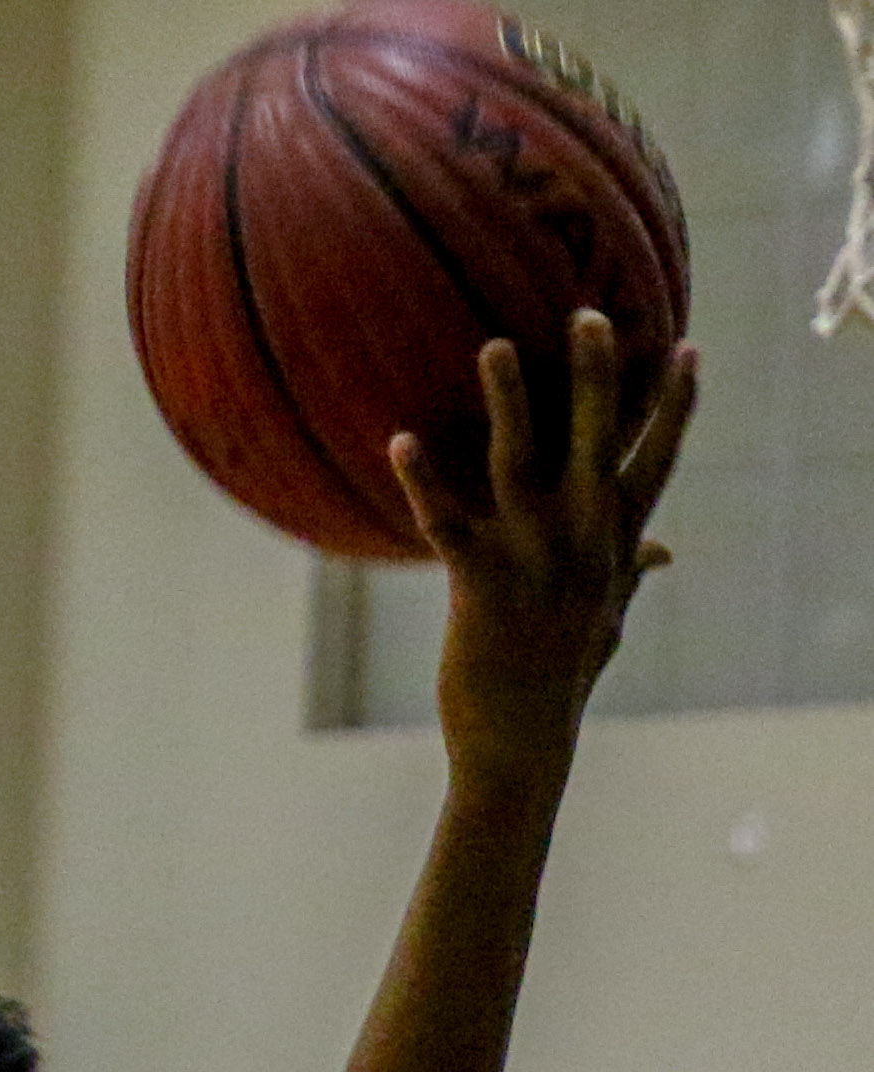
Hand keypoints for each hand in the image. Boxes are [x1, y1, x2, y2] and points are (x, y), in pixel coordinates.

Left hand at [393, 310, 698, 786]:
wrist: (521, 743)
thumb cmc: (558, 679)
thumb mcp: (605, 620)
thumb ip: (630, 573)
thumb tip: (666, 550)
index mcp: (613, 547)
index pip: (656, 463)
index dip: (674, 406)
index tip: (687, 347)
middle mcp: (582, 543)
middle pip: (599, 442)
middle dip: (600, 376)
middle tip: (591, 313)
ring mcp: (534, 560)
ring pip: (523, 463)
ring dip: (511, 402)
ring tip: (494, 345)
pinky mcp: (481, 584)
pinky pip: (446, 520)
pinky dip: (423, 480)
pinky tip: (400, 440)